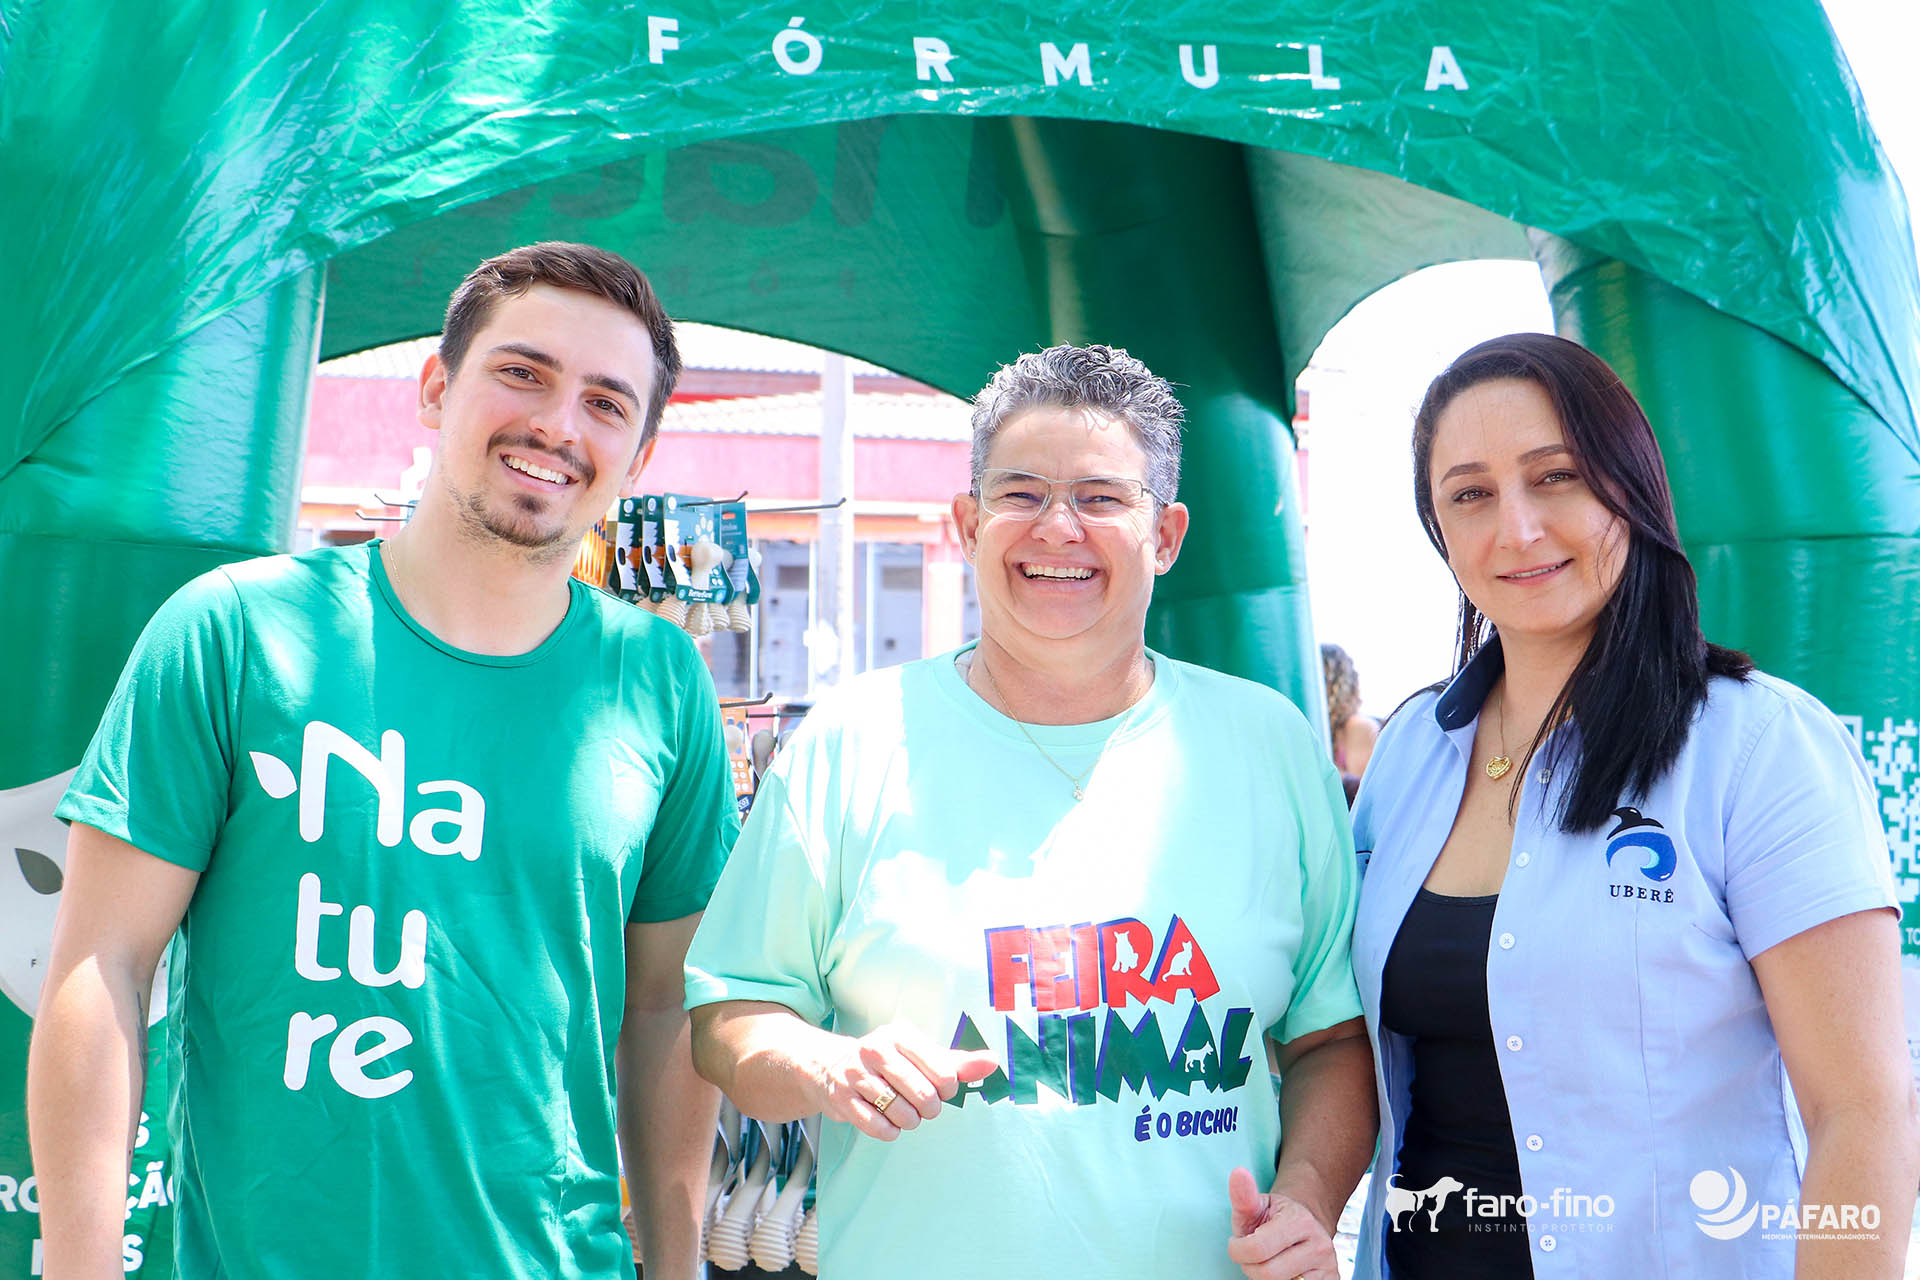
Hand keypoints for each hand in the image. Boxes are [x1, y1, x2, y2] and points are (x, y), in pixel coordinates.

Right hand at [814, 1022, 998, 1140]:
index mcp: (901, 1035)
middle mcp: (876, 1050)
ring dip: (909, 1121)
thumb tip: (993, 1061)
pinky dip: (890, 1131)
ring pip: (902, 1114)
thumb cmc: (887, 1062)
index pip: (944, 1073)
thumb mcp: (921, 1055)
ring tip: (904, 1111)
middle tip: (923, 1105)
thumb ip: (957, 1062)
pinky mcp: (842, 1099)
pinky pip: (879, 1127)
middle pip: (924, 1096)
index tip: (942, 1089)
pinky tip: (888, 1121)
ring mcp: (856, 1075)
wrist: (829, 1066)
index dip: (949, 1089)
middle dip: (929, 1109)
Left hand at [1226, 1166, 1340, 1279]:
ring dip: (1265, 1279)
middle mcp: (1320, 1245)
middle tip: (1253, 1256)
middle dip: (1250, 1267)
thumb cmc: (1272, 1218)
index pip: (1256, 1249)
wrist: (1306, 1225)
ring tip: (1268, 1262)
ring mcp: (1328, 1268)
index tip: (1237, 1243)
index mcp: (1300, 1221)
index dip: (1237, 1250)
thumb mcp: (1257, 1205)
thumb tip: (1238, 1172)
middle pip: (1266, 1274)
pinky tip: (1283, 1272)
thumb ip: (1244, 1196)